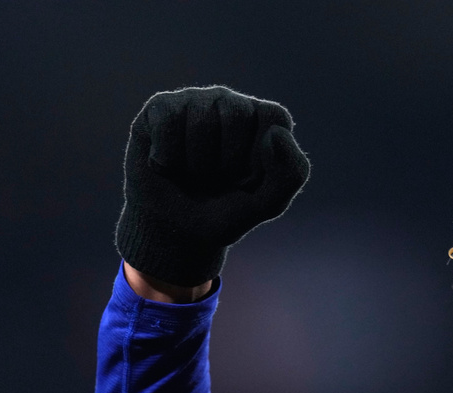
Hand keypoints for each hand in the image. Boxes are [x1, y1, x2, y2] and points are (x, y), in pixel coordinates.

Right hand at [116, 85, 309, 285]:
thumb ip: (290, 173)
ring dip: (196, 164)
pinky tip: (167, 165)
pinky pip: (168, 122)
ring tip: (194, 174)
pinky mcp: (161, 107)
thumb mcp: (268, 204)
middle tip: (218, 178)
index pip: (274, 116)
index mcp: (266, 122)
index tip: (250, 179)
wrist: (175, 230)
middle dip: (227, 162)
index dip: (261, 156)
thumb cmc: (226, 212)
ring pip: (201, 120)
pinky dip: (167, 157)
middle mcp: (232, 104)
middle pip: (236, 114)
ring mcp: (196, 101)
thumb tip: (277, 134)